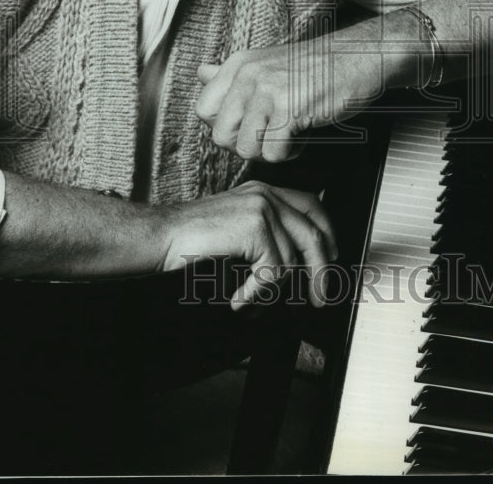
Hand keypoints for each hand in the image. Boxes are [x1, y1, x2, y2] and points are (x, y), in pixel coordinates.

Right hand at [158, 181, 336, 309]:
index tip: (332, 257)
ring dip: (274, 291)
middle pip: (313, 234)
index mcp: (263, 192)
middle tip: (318, 297)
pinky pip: (273, 271)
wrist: (160, 237)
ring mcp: (261, 209)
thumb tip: (294, 264)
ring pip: (292, 260)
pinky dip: (257, 292)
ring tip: (253, 301)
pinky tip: (239, 298)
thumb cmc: (190, 239)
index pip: (311, 206)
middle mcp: (266, 195)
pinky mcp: (254, 227)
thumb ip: (263, 232)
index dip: (328, 233)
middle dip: (321, 271)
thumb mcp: (235, 227)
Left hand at [195, 38, 380, 162]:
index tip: (251, 123)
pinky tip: (303, 135)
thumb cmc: (318, 66)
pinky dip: (291, 153)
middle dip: (247, 144)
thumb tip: (201, 72)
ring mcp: (268, 90)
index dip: (226, 126)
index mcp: (238, 65)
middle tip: (272, 133)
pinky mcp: (290, 109)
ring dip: (270, 150)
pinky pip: (274, 153)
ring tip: (290, 133)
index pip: (204, 110)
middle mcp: (248, 75)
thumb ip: (232, 74)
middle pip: (221, 136)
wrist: (360, 57)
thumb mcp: (267, 63)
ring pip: (245, 149)